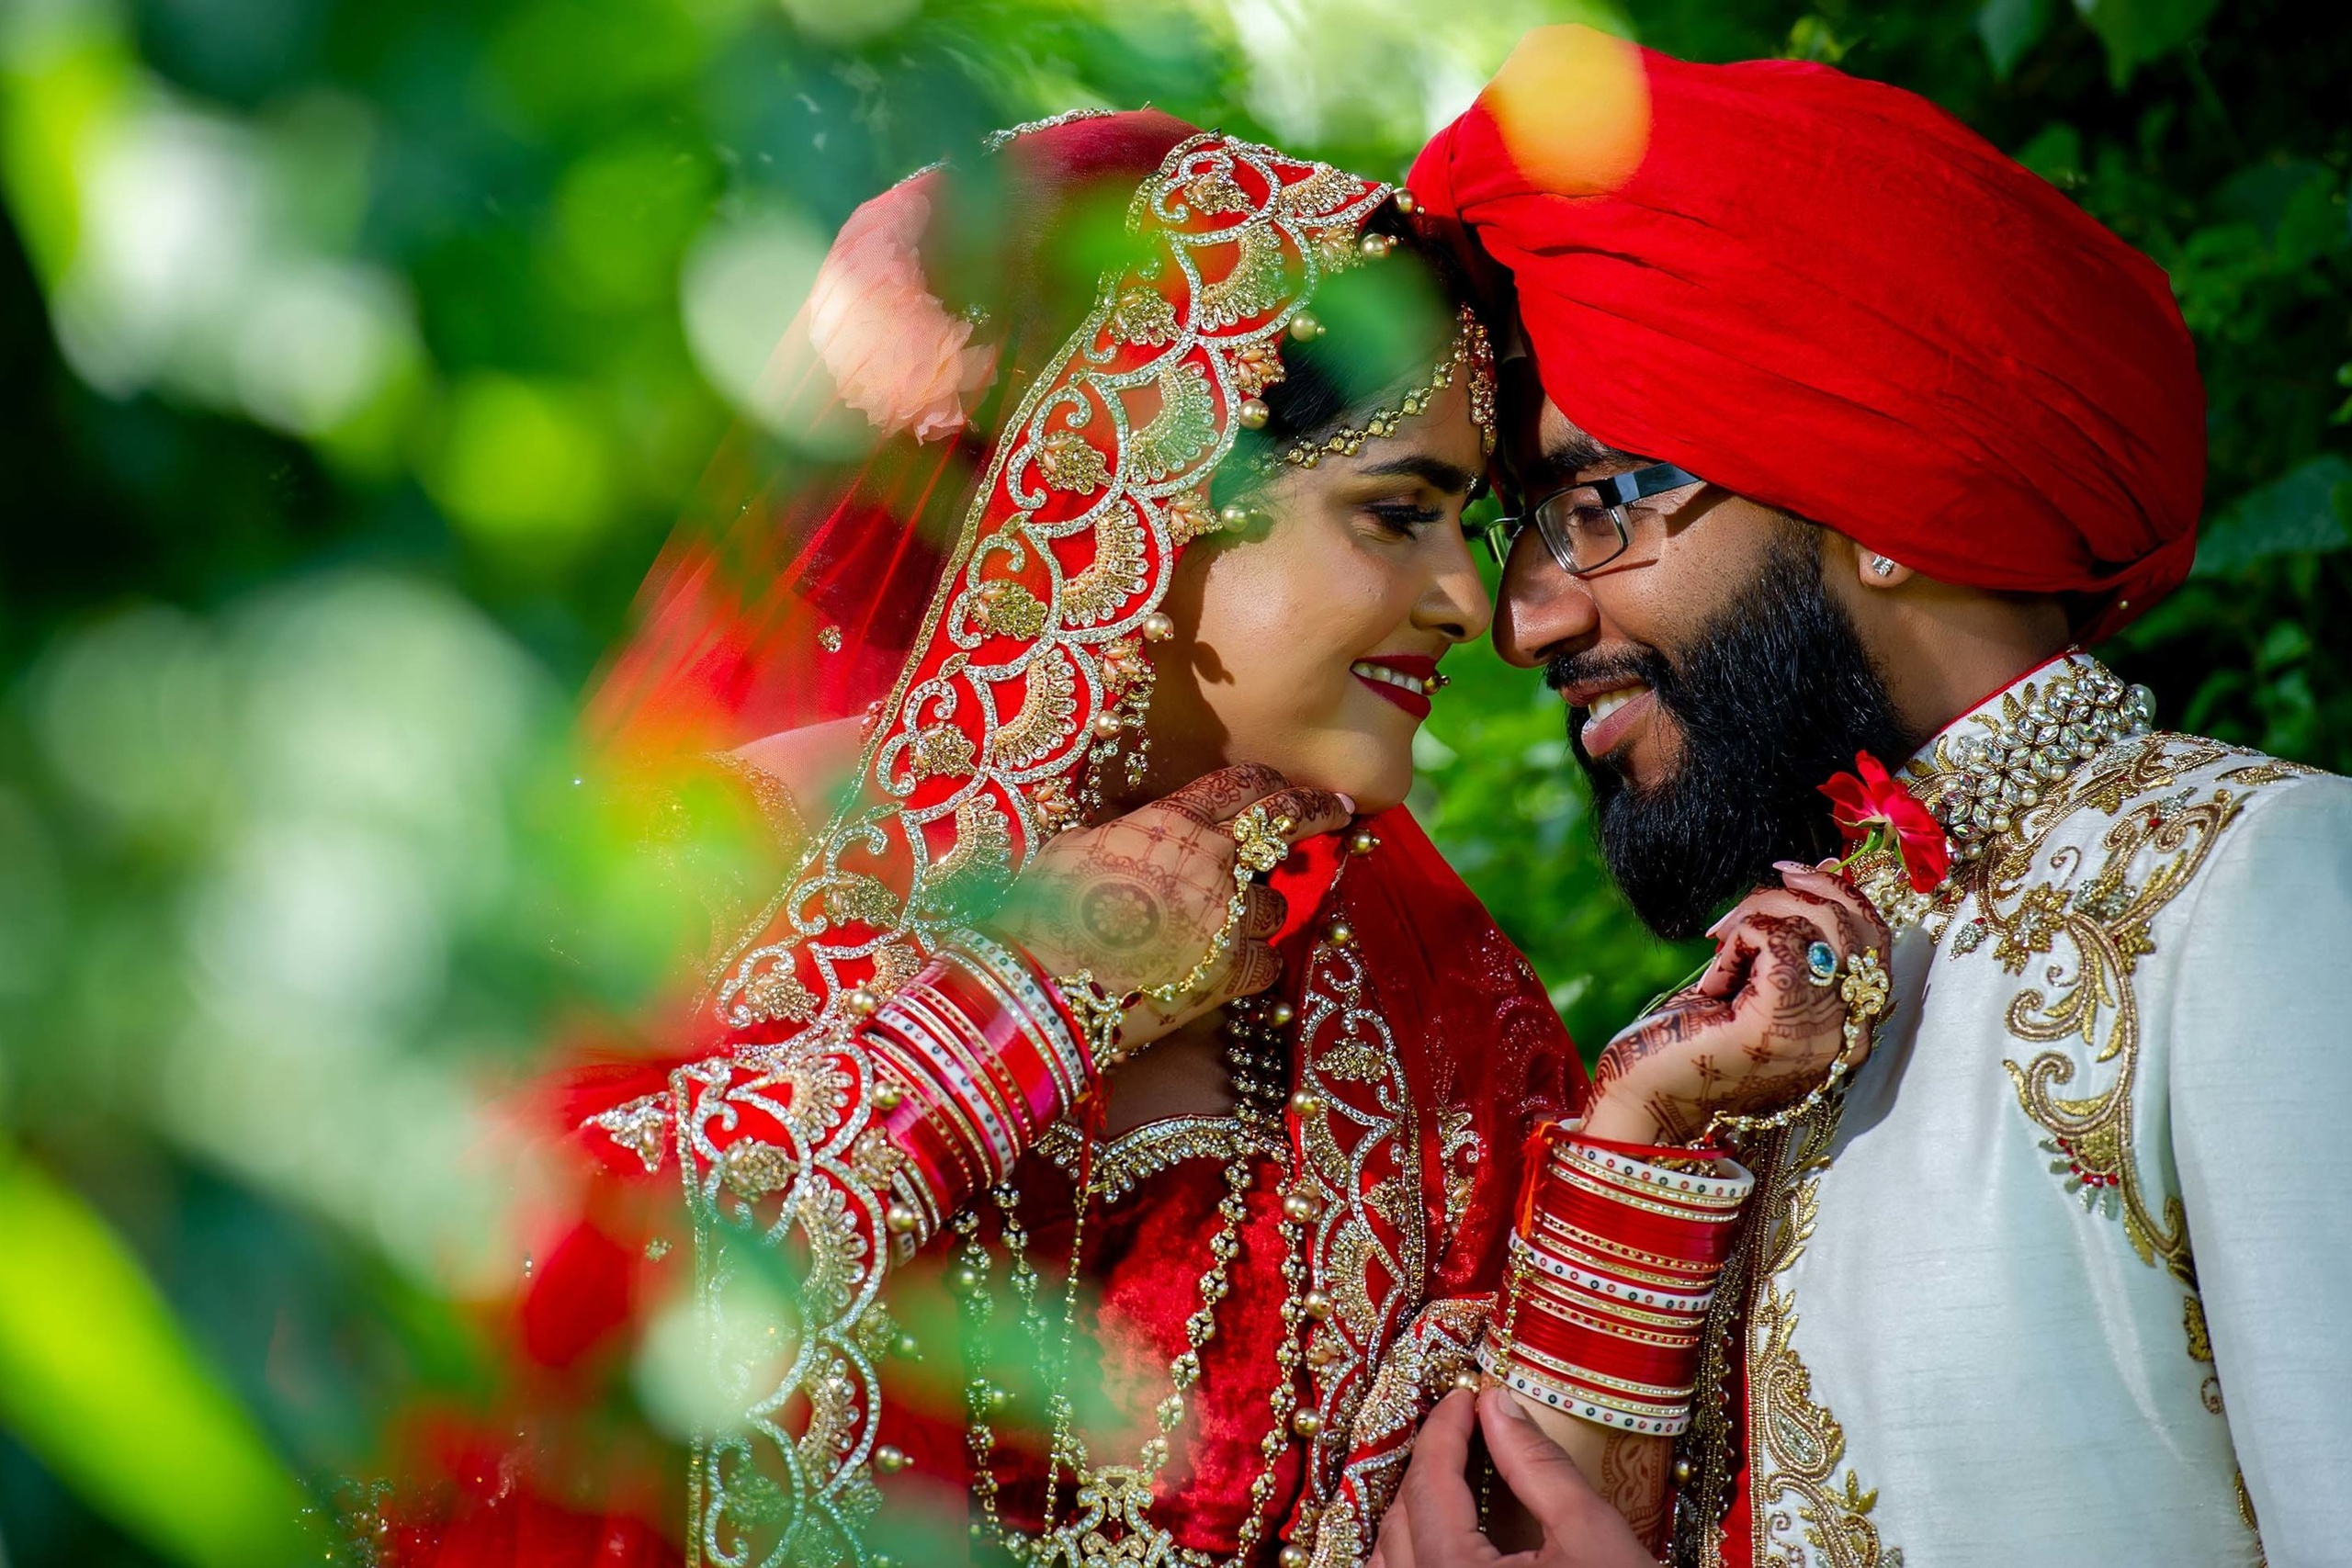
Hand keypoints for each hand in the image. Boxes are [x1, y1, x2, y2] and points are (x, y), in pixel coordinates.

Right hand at [990, 763, 1349, 1052]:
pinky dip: (1254, 967)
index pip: (1241, 785)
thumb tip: (1121, 834)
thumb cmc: (1043, 915)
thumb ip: (1116, 835)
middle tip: (1340, 810)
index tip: (1291, 784)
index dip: (1271, 781)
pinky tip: (1229, 974)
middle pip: (1285, 821)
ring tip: (1223, 931)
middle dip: (1319, 811)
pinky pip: (1268, 962)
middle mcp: (1213, 860)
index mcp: (1173, 822)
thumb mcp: (1074, 850)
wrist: (1044, 984)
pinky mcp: (1233, 971)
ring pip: (1275, 905)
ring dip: (1257, 914)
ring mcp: (1228, 915)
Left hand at [1371, 1389, 1656, 1567]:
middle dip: (1429, 1466)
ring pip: (1389, 1561)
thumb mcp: (1591, 1533)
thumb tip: (1498, 1407)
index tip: (1465, 1395)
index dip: (1445, 1429)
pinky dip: (1413, 1557)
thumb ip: (1536, 1465)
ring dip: (1412, 1513)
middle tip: (1464, 1428)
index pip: (1430, 1482)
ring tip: (1452, 1477)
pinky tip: (1445, 1539)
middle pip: (1401, 1519)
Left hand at [1584, 862, 1890, 1144]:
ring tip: (1723, 939)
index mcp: (1849, 1028)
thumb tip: (1822, 868)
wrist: (1646, 1097)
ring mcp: (1819, 1034)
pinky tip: (1717, 974)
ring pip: (1820, 926)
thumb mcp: (1757, 982)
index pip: (1878, 943)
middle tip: (1752, 898)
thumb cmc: (1695, 1039)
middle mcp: (1848, 1036)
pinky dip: (1742, 939)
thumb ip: (1795, 941)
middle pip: (1859, 929)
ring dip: (1764, 912)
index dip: (1841, 895)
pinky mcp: (1778, 1024)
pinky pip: (1778, 940)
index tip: (1793, 874)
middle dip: (1805, 892)